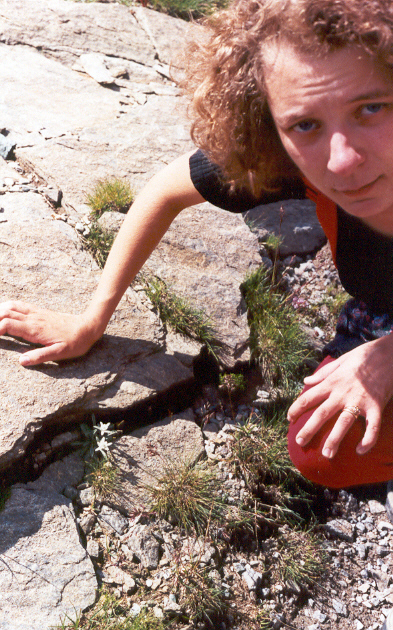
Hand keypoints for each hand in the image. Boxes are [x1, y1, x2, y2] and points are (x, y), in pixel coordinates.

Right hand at [0, 300, 101, 365]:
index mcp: (35, 330)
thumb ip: (40, 357)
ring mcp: (36, 313)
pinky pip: (20, 305)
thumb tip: (21, 361)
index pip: (7, 325)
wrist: (88, 326)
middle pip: (5, 312)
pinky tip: (3, 311)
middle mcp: (33, 318)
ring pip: (11, 306)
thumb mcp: (60, 353)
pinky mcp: (40, 311)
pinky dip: (7, 306)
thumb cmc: (75, 342)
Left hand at [287, 335, 392, 458]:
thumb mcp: (340, 360)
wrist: (390, 353)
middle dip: (309, 429)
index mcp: (332, 381)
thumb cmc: (365, 356)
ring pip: (343, 423)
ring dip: (334, 439)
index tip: (289, 419)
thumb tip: (306, 380)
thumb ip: (323, 373)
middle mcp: (343, 392)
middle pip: (322, 413)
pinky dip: (367, 440)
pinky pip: (372, 427)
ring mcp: (360, 400)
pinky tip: (360, 450)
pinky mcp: (376, 406)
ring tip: (327, 454)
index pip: (309, 397)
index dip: (297, 409)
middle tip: (300, 442)